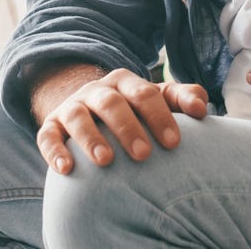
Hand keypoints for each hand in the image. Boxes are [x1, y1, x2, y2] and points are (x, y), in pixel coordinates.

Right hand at [36, 68, 207, 174]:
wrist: (88, 109)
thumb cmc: (133, 111)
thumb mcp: (156, 100)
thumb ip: (181, 98)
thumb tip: (202, 105)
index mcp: (125, 83)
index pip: (144, 93)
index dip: (159, 116)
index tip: (174, 143)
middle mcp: (97, 91)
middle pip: (111, 103)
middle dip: (128, 128)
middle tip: (144, 154)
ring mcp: (71, 107)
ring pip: (78, 117)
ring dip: (90, 138)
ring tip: (106, 161)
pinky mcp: (51, 125)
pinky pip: (47, 135)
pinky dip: (54, 151)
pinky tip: (66, 168)